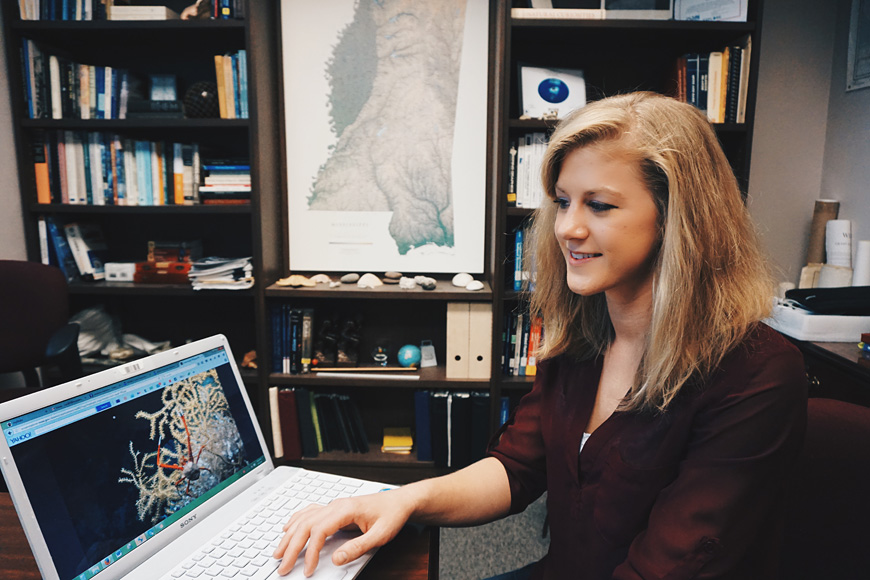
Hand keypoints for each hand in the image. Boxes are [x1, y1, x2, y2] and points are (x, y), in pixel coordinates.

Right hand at [272, 489, 411, 576]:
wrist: (400, 501)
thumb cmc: (391, 515)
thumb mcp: (380, 536)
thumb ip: (358, 547)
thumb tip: (336, 559)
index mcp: (345, 509)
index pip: (318, 531)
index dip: (309, 552)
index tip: (307, 569)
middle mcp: (335, 505)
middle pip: (305, 525)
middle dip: (291, 546)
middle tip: (282, 566)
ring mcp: (334, 505)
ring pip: (304, 518)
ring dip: (289, 535)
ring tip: (278, 551)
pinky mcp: (335, 508)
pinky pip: (309, 512)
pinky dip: (296, 521)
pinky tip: (288, 528)